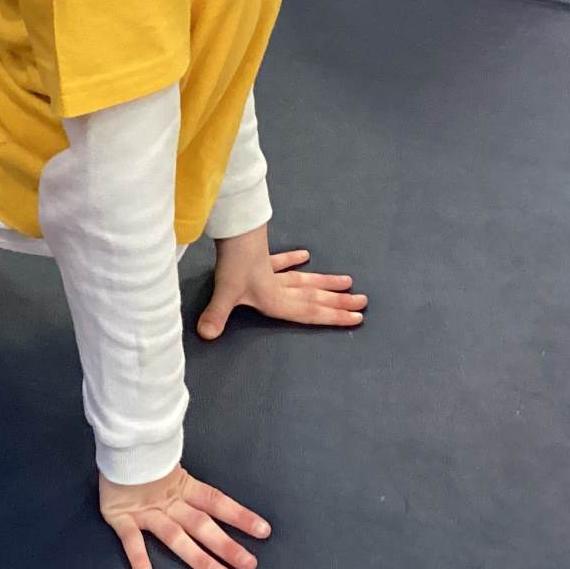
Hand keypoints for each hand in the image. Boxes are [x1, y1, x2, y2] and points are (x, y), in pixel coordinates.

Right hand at [100, 464, 269, 568]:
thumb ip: (185, 478)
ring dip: (198, 557)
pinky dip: (139, 559)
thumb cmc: (139, 456)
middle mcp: (168, 501)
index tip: (264, 530)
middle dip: (226, 545)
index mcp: (182, 486)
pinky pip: (131, 541)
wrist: (109, 443)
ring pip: (176, 536)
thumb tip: (211, 490)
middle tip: (249, 564)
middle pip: (202, 524)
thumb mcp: (167, 465)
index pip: (216, 501)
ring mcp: (146, 510)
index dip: (240, 515)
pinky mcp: (121, 516)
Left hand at [198, 235, 365, 339]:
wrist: (234, 233)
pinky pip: (281, 262)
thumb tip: (205, 335)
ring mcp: (272, 272)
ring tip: (347, 282)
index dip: (332, 317)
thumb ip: (218, 316)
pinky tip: (305, 255)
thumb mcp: (225, 294)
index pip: (309, 312)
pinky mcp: (262, 259)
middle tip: (364, 302)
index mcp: (276, 301)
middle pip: (314, 297)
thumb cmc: (233, 265)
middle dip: (338, 302)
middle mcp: (280, 289)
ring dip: (325, 282)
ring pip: (305, 280)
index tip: (356, 318)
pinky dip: (292, 259)